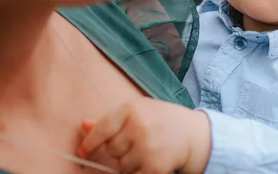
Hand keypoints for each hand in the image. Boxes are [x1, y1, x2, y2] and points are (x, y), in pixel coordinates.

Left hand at [77, 97, 211, 173]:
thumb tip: (83, 126)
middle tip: (136, 144)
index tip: (83, 151)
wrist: (193, 134)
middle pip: (111, 150)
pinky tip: (149, 162)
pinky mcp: (155, 167)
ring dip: (129, 163)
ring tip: (146, 152)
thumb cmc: (162, 120)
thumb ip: (111, 120)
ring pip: (120, 166)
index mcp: (132, 109)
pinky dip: (138, 173)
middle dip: (119, 151)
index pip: (102, 129)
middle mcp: (138, 126)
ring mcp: (147, 148)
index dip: (90, 142)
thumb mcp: (139, 111)